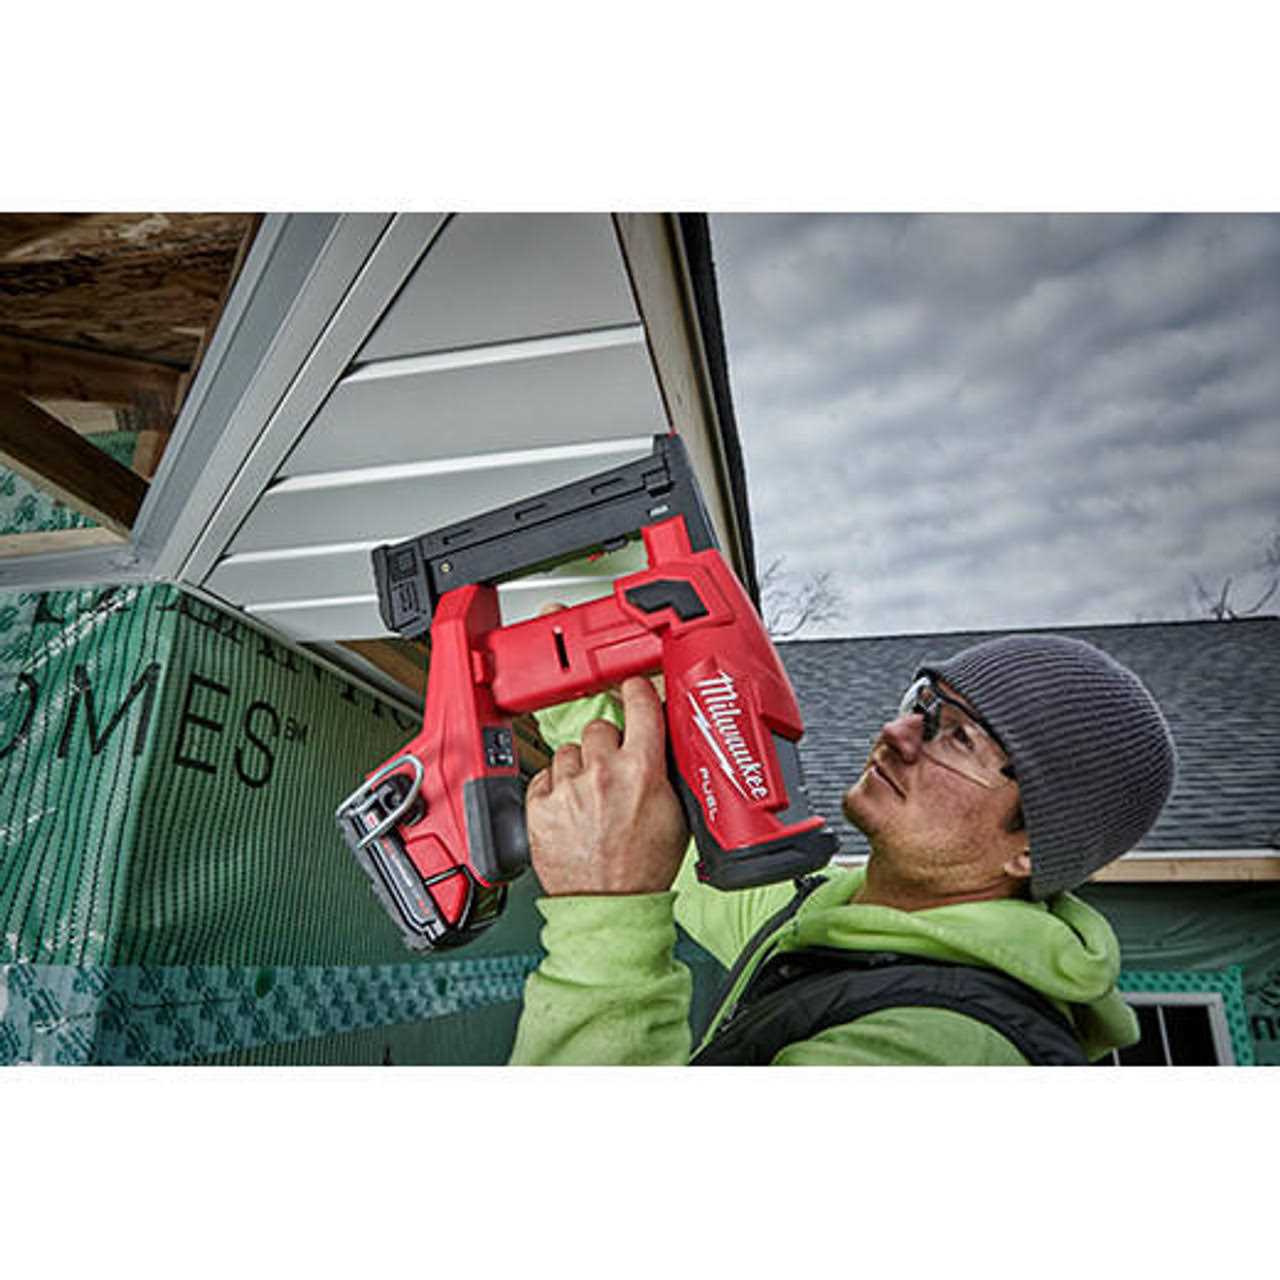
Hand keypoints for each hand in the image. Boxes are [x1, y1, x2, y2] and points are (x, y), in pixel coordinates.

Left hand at [525, 676, 688, 895]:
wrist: (609, 905)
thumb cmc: (643, 867)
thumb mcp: (676, 813)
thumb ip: (667, 771)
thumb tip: (663, 742)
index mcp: (641, 769)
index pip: (638, 702)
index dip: (636, 691)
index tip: (633, 689)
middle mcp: (601, 772)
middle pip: (600, 726)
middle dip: (607, 744)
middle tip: (614, 770)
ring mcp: (568, 788)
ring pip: (569, 751)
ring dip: (579, 766)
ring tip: (591, 796)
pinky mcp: (540, 805)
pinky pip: (545, 775)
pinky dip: (555, 787)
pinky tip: (571, 808)